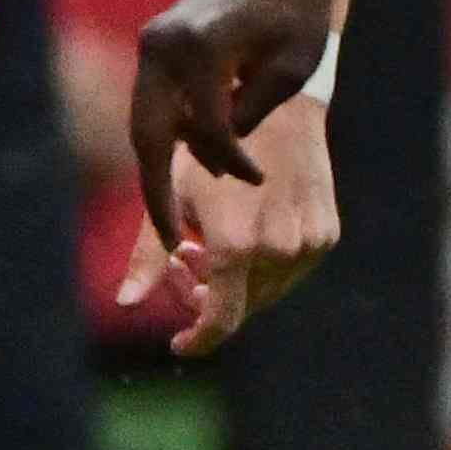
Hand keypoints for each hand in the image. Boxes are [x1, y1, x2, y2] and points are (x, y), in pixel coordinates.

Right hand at [125, 0, 340, 309]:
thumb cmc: (297, 15)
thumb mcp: (290, 70)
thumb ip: (252, 114)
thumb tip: (219, 158)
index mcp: (202, 47)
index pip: (208, 127)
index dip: (232, 161)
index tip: (257, 178)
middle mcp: (164, 44)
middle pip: (149, 134)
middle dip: (157, 191)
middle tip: (172, 239)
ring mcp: (153, 43)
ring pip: (145, 123)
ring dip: (163, 164)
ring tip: (180, 211)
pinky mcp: (155, 46)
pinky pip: (154, 104)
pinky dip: (171, 135)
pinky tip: (195, 163)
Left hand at [129, 85, 336, 359]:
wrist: (274, 106)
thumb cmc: (208, 146)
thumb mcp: (170, 195)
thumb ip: (148, 256)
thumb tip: (125, 303)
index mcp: (234, 246)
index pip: (220, 321)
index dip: (198, 339)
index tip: (178, 343)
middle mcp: (278, 251)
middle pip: (241, 307)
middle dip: (207, 298)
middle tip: (181, 263)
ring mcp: (307, 244)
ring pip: (267, 291)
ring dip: (236, 281)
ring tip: (208, 243)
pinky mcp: (325, 233)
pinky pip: (291, 269)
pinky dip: (264, 265)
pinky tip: (245, 233)